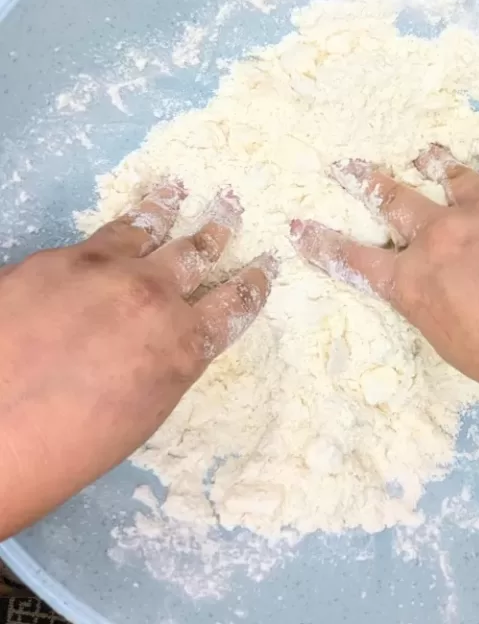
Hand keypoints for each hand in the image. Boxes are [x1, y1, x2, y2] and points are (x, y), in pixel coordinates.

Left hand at [0, 184, 275, 538]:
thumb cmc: (68, 447)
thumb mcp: (145, 410)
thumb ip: (167, 361)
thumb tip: (164, 336)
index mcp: (184, 343)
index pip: (236, 303)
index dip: (255, 282)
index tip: (264, 266)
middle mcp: (154, 297)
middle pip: (196, 254)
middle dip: (217, 231)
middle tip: (229, 208)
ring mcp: (103, 272)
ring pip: (146, 229)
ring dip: (165, 210)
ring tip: (174, 191)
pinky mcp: (54, 259)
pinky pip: (94, 238)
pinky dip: (115, 231)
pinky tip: (116, 228)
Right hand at [290, 147, 478, 431]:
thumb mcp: (468, 350)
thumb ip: (447, 307)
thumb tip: (455, 287)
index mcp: (418, 285)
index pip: (358, 260)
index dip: (326, 243)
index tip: (301, 225)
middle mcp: (446, 236)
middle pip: (396, 199)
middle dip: (367, 181)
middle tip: (347, 163)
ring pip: (455, 177)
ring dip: (437, 166)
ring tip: (427, 155)